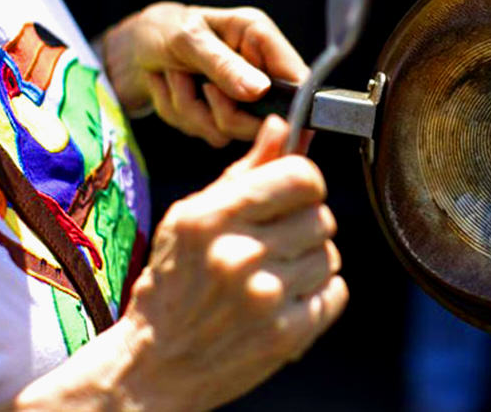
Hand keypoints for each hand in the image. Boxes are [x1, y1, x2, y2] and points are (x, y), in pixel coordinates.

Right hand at [1, 116, 345, 411]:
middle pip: (322, 217)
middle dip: (304, 228)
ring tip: (274, 278)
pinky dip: (318, 297)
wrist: (154, 366)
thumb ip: (245, 171)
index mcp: (213, 217)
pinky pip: (336, 293)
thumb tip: (282, 125)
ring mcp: (265, 297)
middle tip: (274, 247)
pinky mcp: (286, 334)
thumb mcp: (194, 217)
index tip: (295, 196)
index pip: (303, 177)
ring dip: (310, 264)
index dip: (305, 184)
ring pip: (330, 255)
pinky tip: (285, 302)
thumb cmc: (174, 284)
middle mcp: (239, 254)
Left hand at [101, 2, 309, 146]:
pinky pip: (206, 133)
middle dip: (224, 109)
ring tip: (173, 77)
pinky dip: (179, 113)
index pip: (299, 79)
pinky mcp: (217, 116)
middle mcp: (256, 69)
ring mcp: (238, 97)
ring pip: (230, 130)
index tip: (281, 125)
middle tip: (199, 86)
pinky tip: (169, 89)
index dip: (297, 106)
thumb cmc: (159, 30)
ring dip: (191, 107)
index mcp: (260, 39)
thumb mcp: (188, 40)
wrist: (125, 51)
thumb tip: (260, 91)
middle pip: (266, 117)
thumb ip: (224, 65)